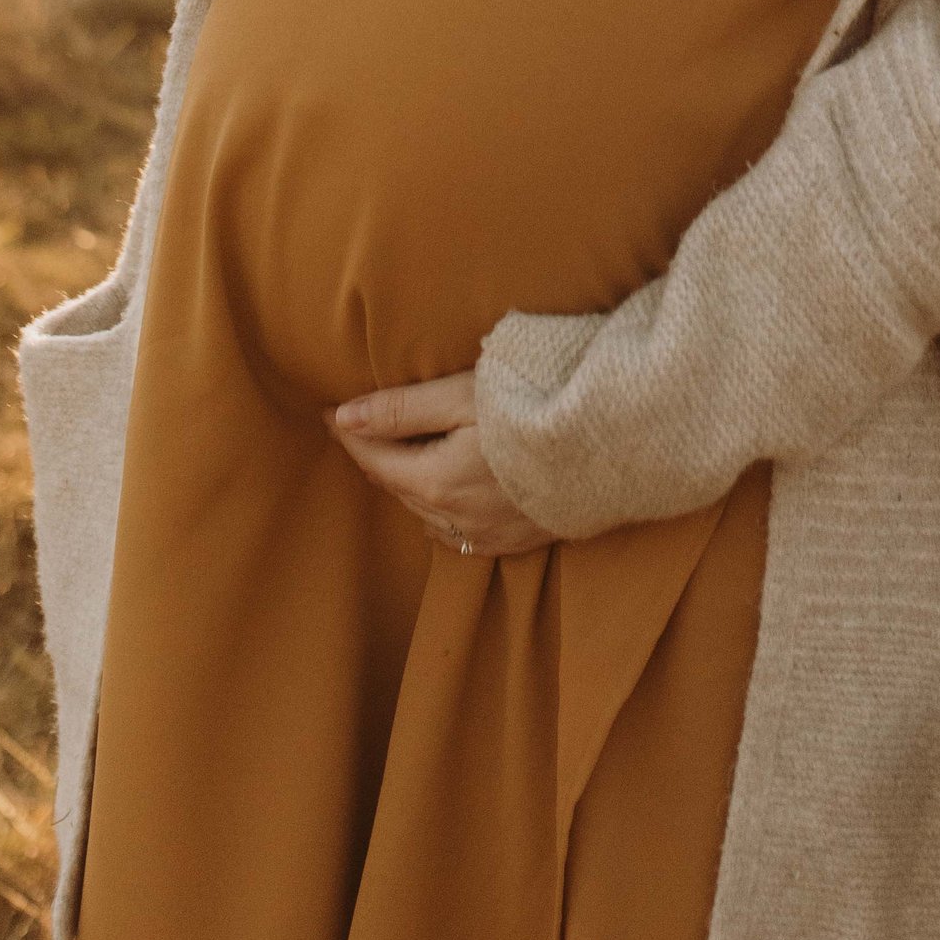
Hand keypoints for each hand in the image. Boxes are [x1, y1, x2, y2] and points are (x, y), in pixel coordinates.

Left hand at [329, 371, 549, 557]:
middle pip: (397, 486)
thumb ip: (400, 409)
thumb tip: (341, 417)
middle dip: (377, 457)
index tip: (329, 411)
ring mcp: (485, 537)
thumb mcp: (461, 396)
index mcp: (435, 483)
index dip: (349, 433)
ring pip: (424, 513)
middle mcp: (454, 520)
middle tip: (362, 425)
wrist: (610, 445)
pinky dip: (440, 508)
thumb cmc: (533, 407)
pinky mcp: (513, 543)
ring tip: (403, 449)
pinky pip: (457, 532)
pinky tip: (448, 485)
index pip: (373, 459)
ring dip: (409, 483)